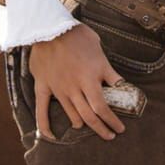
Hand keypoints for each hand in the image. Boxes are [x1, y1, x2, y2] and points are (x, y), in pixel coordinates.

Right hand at [28, 24, 126, 140]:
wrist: (50, 27)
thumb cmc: (77, 37)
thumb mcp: (99, 52)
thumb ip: (109, 72)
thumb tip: (122, 85)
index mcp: (89, 79)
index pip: (102, 108)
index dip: (112, 121)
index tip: (119, 128)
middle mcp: (74, 88)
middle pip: (89, 116)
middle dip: (101, 128)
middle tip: (109, 135)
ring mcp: (58, 89)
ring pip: (71, 114)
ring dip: (81, 124)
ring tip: (87, 127)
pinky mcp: (44, 86)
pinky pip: (42, 110)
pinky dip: (45, 125)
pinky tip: (51, 136)